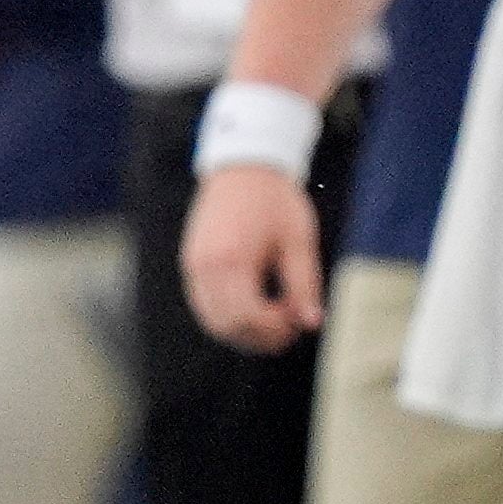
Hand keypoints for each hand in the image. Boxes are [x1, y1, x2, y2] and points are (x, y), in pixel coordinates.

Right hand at [180, 165, 325, 352]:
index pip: (248, 318)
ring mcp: (193, 266)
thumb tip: (311, 323)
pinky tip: (254, 307)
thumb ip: (304, 285)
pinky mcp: (191, 263)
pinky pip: (205, 305)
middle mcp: (205, 267)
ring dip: (243, 331)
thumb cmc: (275, 201)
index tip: (299, 318)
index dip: (276, 328)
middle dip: (261, 337)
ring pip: (212, 321)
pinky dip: (228, 317)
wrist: (244, 166)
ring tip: (274, 319)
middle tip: (290, 325)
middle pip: (227, 326)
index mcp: (232, 260)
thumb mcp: (299, 242)